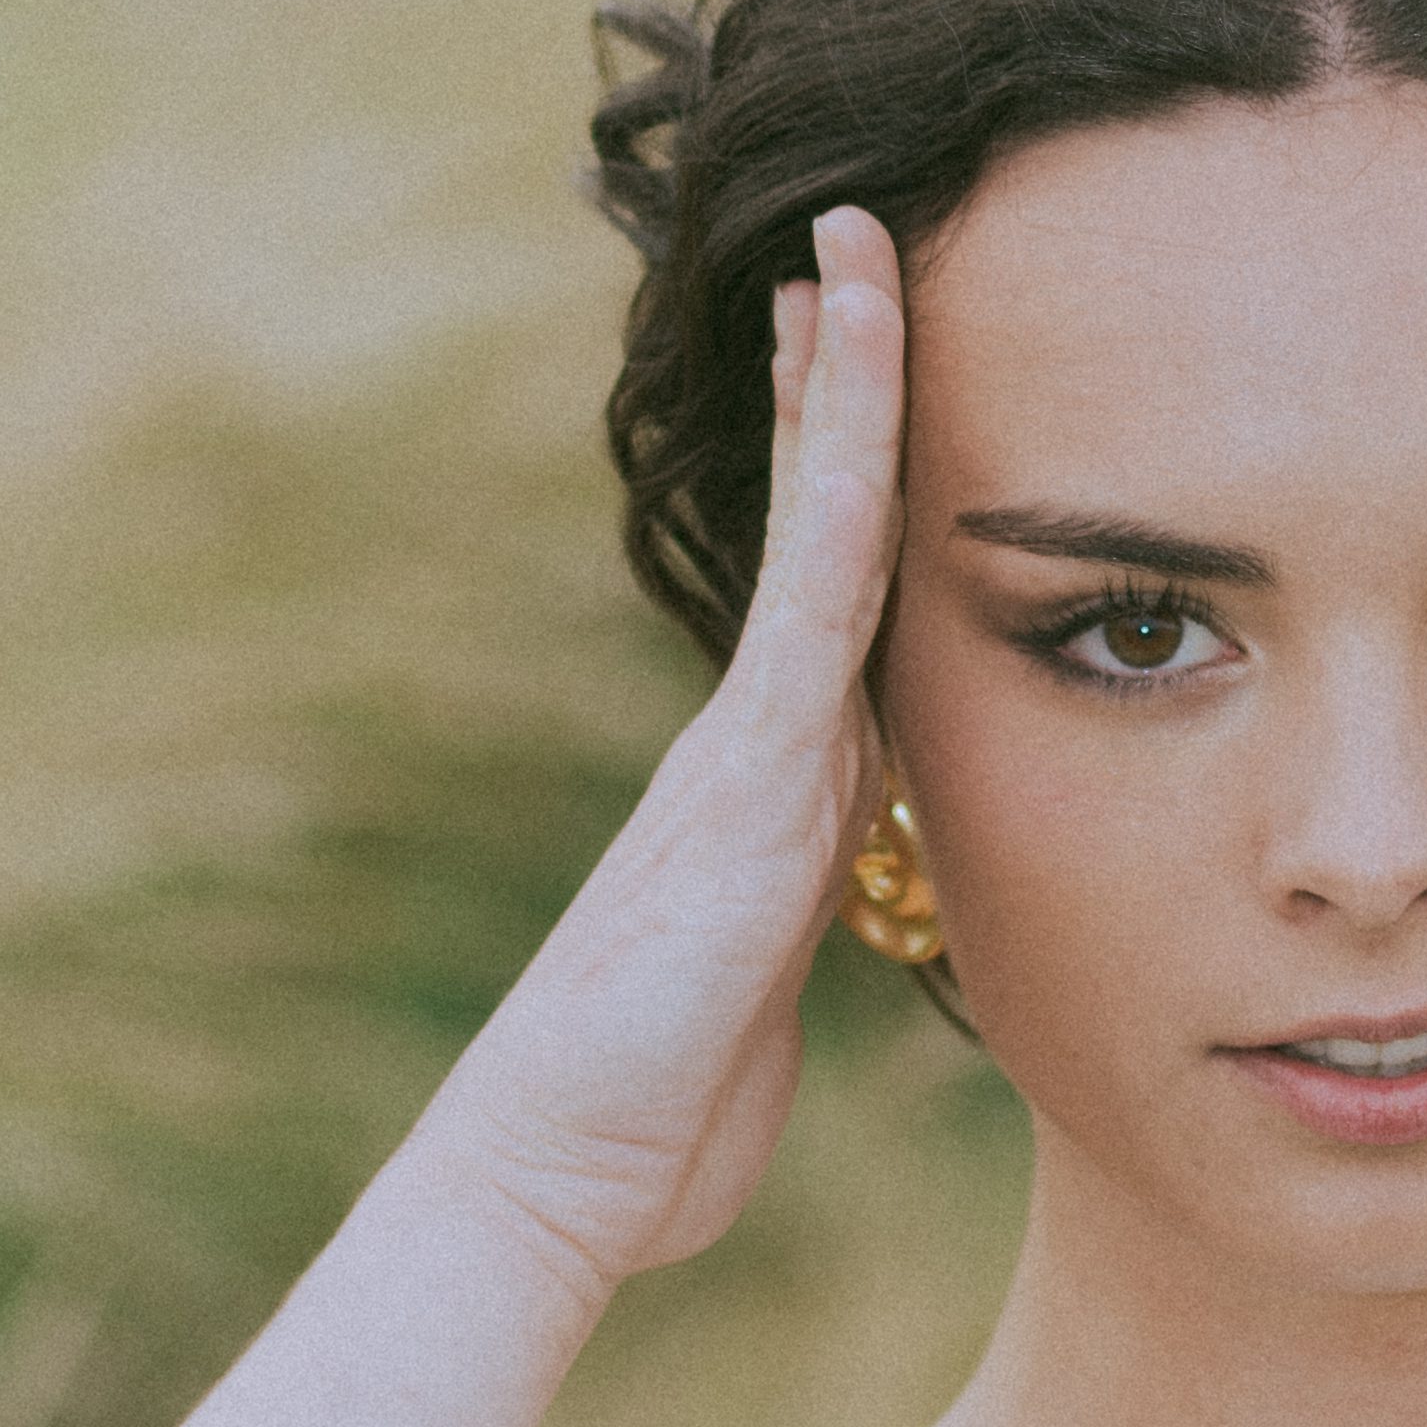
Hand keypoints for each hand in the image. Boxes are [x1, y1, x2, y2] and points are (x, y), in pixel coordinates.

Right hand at [420, 206, 906, 1290]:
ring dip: (842, 394)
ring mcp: (748, 746)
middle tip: (849, 252)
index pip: (842, 606)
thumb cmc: (654, 1125)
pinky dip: (848, 486)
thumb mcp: (760, 1011)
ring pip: (823, 534)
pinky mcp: (747, 777)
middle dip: (837, 391)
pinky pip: (818, 601)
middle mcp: (760, 744)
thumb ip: (789, 944)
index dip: (858, 484)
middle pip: (823, 531)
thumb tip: (805, 931)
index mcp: (778, 795)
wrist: (562, 1173)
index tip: (863, 370)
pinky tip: (858, 383)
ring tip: (851, 263)